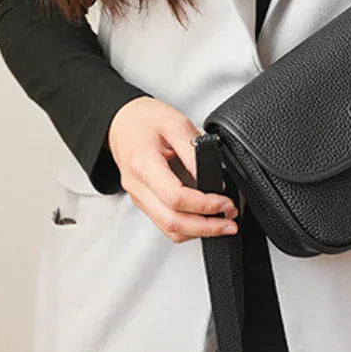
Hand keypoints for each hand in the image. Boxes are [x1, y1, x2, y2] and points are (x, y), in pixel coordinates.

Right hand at [108, 97, 239, 242]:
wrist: (121, 122)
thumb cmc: (144, 120)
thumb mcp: (175, 123)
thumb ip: (193, 151)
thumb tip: (210, 178)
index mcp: (144, 165)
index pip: (176, 198)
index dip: (205, 205)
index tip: (225, 202)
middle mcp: (138, 186)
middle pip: (172, 222)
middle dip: (206, 227)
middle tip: (229, 222)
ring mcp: (139, 196)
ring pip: (168, 229)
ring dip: (198, 231)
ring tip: (222, 224)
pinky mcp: (143, 201)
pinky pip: (165, 223)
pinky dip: (187, 228)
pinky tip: (203, 221)